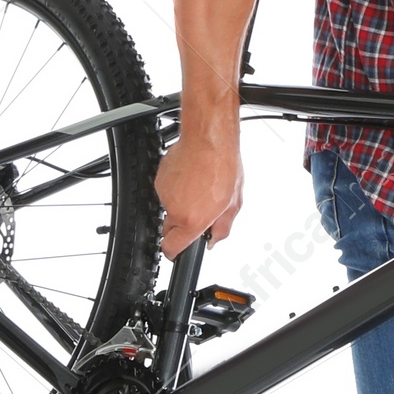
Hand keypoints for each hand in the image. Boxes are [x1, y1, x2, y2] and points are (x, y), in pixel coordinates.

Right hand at [154, 134, 242, 258]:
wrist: (209, 140)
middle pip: (169, 230)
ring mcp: (164, 193)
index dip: (175, 253)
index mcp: (192, 220)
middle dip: (181, 227)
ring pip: (169, 208)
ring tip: (199, 189)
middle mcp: (175, 209)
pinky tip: (191, 179)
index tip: (178, 253)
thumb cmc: (223, 167)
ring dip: (181, 204)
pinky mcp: (160, 179)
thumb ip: (222, 229)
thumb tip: (214, 240)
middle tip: (199, 213)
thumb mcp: (233, 205)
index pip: (171, 248)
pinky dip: (177, 189)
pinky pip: (166, 192)